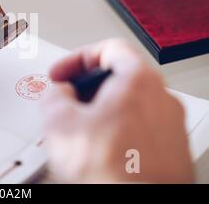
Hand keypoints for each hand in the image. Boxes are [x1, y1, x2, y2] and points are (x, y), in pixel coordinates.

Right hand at [41, 39, 192, 182]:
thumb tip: (57, 94)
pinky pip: (137, 130)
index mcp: (139, 80)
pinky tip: (95, 152)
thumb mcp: (59, 123)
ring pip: (126, 106)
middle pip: (117, 79)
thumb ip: (53, 95)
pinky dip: (114, 133)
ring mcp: (169, 127)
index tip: (61, 73)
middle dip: (85, 89)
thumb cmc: (114, 173)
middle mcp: (161, 99)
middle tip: (66, 102)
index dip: (77, 58)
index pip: (109, 49)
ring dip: (98, 113)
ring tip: (77, 132)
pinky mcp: (169, 151)